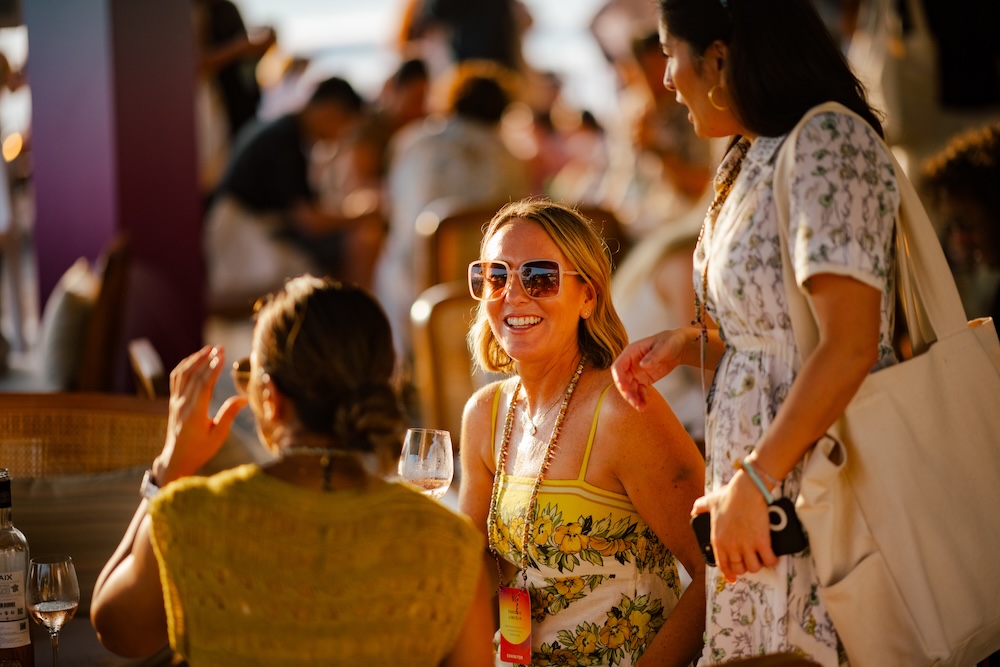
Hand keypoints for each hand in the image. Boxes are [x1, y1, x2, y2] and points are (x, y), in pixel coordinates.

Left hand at [153, 346, 246, 484]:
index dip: (213, 369)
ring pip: (182, 374)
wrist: (176, 458)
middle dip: (207, 359)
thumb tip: (243, 398)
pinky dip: (185, 366)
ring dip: (195, 359)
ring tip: (208, 349)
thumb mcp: (219, 436)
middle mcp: (182, 405)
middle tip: (220, 348)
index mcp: (194, 414)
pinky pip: (176, 378)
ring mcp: (175, 402)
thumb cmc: (200, 449)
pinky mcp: (173, 401)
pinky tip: (195, 359)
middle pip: (194, 376)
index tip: (222, 356)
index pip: (204, 385)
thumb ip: (229, 414)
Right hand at [611, 329, 688, 410]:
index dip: (619, 377)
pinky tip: (643, 406)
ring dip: (632, 398)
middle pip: (622, 380)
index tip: (624, 388)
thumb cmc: (669, 342)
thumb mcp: (663, 347)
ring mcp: (636, 373)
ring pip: (629, 388)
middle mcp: (630, 364)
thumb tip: (643, 365)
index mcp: (630, 352)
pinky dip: (640, 399)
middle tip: (634, 402)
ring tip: (640, 407)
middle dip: (626, 392)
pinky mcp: (643, 380)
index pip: (618, 366)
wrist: (678, 347)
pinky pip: (638, 391)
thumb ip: (653, 356)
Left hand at [692, 472, 776, 582]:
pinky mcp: (762, 542)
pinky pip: (768, 560)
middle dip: (745, 567)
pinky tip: (771, 556)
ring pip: (754, 568)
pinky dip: (771, 560)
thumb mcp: (710, 502)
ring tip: (760, 557)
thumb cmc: (729, 495)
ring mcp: (747, 545)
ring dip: (758, 564)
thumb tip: (693, 511)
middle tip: (749, 560)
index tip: (733, 577)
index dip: (728, 573)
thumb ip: (700, 507)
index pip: (722, 565)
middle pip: (739, 568)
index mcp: (718, 540)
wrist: (747, 490)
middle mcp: (731, 546)